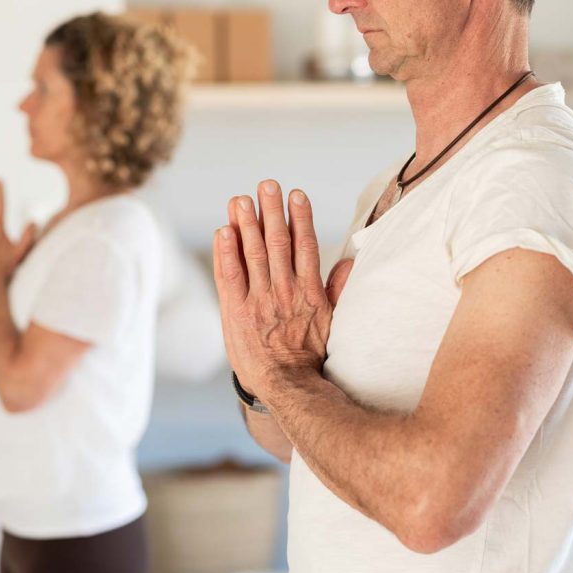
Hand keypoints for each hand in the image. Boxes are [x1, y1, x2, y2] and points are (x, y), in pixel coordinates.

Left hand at [213, 180, 352, 399]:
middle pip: (277, 242)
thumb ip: (337, 290)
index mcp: (309, 292)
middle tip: (266, 185)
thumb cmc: (311, 358)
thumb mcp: (333, 324)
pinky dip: (226, 252)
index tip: (296, 194)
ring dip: (247, 223)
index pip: (304, 246)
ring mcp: (258, 301)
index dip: (300, 218)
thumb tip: (349, 262)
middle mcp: (284, 292)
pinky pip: (229, 277)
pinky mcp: (236, 313)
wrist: (288, 387)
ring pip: (253, 253)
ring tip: (241, 199)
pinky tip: (224, 231)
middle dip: (271, 211)